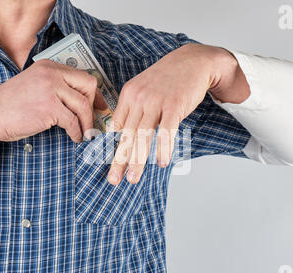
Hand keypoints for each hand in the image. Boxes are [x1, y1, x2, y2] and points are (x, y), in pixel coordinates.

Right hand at [0, 59, 107, 147]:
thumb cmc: (13, 104)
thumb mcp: (37, 87)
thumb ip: (58, 89)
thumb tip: (83, 102)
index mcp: (49, 67)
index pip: (83, 76)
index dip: (94, 93)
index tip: (99, 106)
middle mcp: (52, 74)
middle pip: (88, 85)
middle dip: (94, 105)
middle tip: (92, 120)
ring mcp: (50, 89)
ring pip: (83, 105)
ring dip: (87, 123)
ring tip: (86, 133)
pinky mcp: (49, 107)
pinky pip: (73, 121)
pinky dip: (77, 132)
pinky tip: (75, 137)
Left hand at [107, 43, 250, 184]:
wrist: (192, 61)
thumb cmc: (167, 79)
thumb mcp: (143, 89)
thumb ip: (132, 109)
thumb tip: (120, 131)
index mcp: (128, 95)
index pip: (116, 126)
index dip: (111, 148)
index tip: (110, 165)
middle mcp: (139, 98)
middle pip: (127, 134)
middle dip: (119, 160)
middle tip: (114, 179)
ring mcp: (156, 101)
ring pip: (143, 136)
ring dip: (138, 160)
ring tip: (134, 178)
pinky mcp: (174, 105)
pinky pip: (166, 131)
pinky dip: (163, 148)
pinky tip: (162, 162)